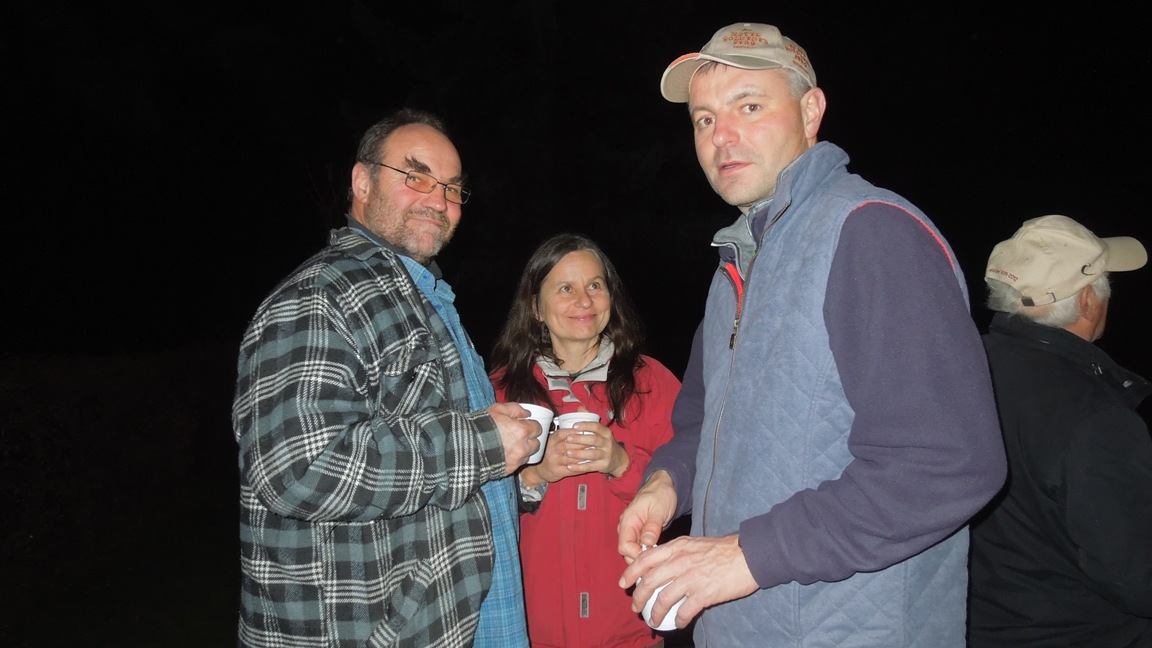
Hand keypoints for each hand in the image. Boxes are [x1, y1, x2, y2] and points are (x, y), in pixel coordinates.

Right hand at [488, 402, 542, 475]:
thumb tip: (527, 413)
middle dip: (530, 439)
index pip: (538, 428)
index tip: (526, 425)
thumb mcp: (497, 410)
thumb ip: (515, 409)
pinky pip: (518, 464)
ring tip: (513, 446)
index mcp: (522, 430)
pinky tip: (506, 454)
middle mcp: (523, 447)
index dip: (532, 426)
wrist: (469, 446)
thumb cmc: (482, 426)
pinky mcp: (510, 469)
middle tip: (520, 436)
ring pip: (528, 455)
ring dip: (524, 450)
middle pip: (537, 444)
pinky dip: (515, 459)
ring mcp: (517, 460)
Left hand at [554, 420, 629, 477]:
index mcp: (606, 432)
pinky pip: (590, 467)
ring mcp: (606, 455)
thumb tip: (579, 407)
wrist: (618, 459)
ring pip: (592, 454)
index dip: (586, 426)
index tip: (574, 426)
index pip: (597, 427)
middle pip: (594, 440)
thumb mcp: (600, 430)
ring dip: (579, 454)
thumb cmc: (604, 442)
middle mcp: (607, 443)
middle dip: (580, 439)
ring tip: (568, 452)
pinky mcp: (603, 466)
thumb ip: (590, 419)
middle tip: (568, 438)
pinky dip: (579, 467)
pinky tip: (570, 466)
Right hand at [617, 471, 676, 563]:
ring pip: (632, 551)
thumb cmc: (660, 494)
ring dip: (643, 556)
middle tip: (657, 560)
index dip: (636, 555)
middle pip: (626, 551)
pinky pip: (638, 546)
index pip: (624, 546)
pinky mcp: (638, 533)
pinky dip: (646, 551)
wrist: (662, 486)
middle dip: (639, 558)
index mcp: (628, 520)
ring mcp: (632, 530)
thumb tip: (647, 543)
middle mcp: (626, 527)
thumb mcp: (659, 509)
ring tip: (658, 556)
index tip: (651, 557)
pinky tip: (656, 552)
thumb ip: (652, 526)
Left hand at [618, 534, 757, 629]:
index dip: (630, 572)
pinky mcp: (705, 593)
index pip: (645, 558)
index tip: (623, 582)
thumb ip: (677, 553)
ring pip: (664, 598)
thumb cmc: (724, 550)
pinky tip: (678, 623)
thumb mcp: (694, 544)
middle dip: (639, 596)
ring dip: (655, 612)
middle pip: (650, 581)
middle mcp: (681, 561)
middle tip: (636, 606)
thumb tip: (661, 565)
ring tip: (653, 620)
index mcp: (677, 547)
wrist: (749, 554)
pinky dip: (678, 619)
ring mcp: (692, 577)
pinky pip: (685, 610)